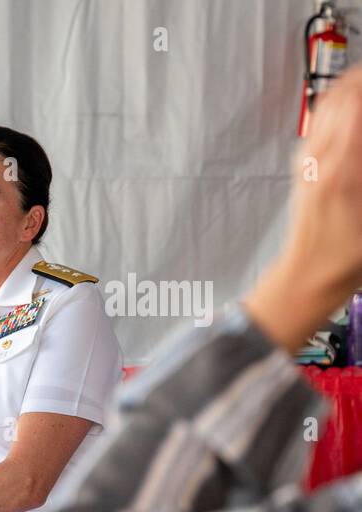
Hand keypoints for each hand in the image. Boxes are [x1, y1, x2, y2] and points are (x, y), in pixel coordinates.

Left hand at [247, 65, 361, 349]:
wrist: (306, 277)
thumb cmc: (347, 258)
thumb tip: (360, 148)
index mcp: (344, 169)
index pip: (358, 104)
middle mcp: (320, 159)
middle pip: (343, 96)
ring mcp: (307, 162)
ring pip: (328, 106)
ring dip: (352, 88)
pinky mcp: (303, 169)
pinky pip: (320, 124)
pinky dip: (340, 105)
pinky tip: (354, 106)